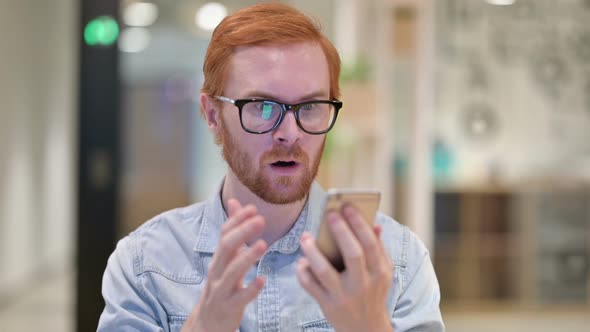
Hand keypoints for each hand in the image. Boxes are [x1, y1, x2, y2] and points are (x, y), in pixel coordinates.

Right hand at [182, 199, 266, 331]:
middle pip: (226, 247)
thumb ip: (233, 233)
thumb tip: (236, 202)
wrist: (207, 323)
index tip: (253, 208)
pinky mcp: (229, 307)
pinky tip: (262, 280)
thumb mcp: (226, 259)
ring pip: (232, 271)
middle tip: (261, 220)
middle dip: (242, 232)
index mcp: (219, 258)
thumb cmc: (222, 286)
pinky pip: (240, 298)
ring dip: (247, 256)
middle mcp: (217, 271)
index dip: (237, 220)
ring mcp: (221, 290)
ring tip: (263, 244)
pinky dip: (251, 289)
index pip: (224, 234)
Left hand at [296, 205, 393, 331]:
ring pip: (325, 271)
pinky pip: (310, 286)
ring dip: (313, 251)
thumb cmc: (373, 292)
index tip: (347, 207)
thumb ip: (378, 248)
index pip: (370, 244)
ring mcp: (344, 296)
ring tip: (306, 237)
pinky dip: (303, 272)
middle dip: (341, 232)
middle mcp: (362, 284)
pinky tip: (301, 261)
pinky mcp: (327, 305)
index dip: (358, 224)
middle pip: (352, 254)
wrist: (366, 329)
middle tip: (329, 214)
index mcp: (379, 272)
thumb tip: (374, 223)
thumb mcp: (382, 272)